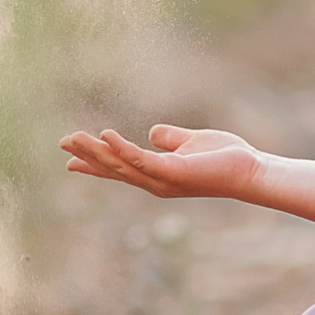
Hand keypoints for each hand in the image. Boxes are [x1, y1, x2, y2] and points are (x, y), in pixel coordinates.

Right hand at [59, 124, 262, 199]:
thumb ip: (170, 139)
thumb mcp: (191, 142)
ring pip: (120, 164)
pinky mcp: (172, 171)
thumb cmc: (226, 158)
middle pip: (113, 169)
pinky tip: (105, 134)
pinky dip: (121, 147)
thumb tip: (153, 132)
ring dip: (96, 151)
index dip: (96, 164)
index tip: (71, 161)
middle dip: (88, 156)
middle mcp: (155, 181)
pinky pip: (140, 158)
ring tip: (74, 137)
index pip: (120, 169)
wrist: (250, 170)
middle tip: (63, 143)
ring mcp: (162, 179)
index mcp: (157, 174)